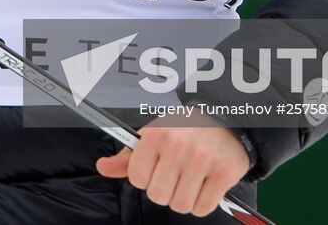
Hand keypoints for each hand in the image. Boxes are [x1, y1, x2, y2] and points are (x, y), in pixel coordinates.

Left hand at [96, 122, 249, 217]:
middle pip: (158, 195)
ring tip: (189, 180)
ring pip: (180, 205)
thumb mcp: (152, 136)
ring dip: (183, 199)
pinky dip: (201, 203)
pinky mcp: (224, 172)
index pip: (137, 179)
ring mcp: (202, 159)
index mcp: (156, 135)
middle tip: (174, 176)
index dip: (145, 179)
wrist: (223, 119)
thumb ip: (127, 157)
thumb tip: (103, 167)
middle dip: (164, 191)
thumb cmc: (183, 130)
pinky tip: (202, 185)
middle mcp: (178, 146)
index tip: (155, 169)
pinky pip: (202, 207)